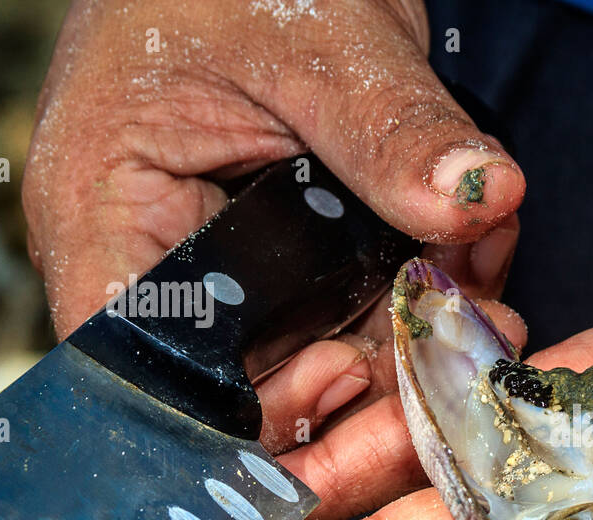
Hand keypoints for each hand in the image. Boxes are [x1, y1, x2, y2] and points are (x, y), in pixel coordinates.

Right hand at [23, 0, 523, 519]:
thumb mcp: (314, 40)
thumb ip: (389, 130)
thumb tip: (478, 198)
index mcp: (107, 216)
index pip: (157, 371)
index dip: (247, 407)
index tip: (347, 378)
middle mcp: (171, 262)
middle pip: (255, 383)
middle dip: (365, 378)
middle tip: (456, 349)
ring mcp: (245, 265)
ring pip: (326, 352)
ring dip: (413, 335)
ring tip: (485, 289)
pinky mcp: (306, 257)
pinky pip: (365, 307)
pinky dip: (425, 292)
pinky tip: (480, 260)